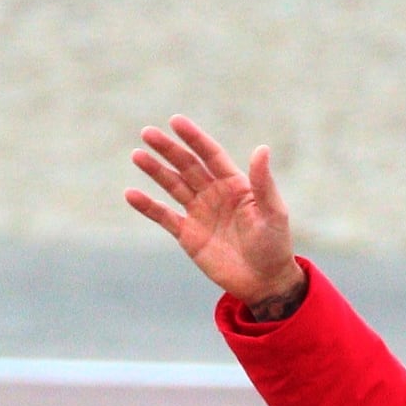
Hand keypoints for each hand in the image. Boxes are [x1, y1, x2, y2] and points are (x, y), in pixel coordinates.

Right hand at [126, 115, 303, 309]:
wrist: (265, 283)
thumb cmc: (274, 246)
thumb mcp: (273, 213)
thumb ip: (263, 182)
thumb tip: (262, 148)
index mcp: (234, 184)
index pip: (210, 154)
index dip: (194, 138)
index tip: (176, 121)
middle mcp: (214, 193)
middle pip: (187, 165)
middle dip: (168, 149)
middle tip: (147, 133)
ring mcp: (199, 213)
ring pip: (173, 185)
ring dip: (155, 171)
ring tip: (137, 155)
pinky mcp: (188, 235)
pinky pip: (164, 216)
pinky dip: (148, 207)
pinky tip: (131, 194)